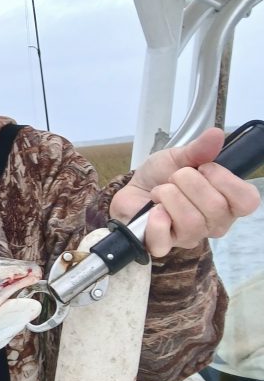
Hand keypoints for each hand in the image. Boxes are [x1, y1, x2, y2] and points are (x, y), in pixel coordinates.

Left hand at [109, 128, 259, 257]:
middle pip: (215, 207)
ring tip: (160, 191)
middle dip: (187, 181)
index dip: (225, 180)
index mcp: (227, 203)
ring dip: (169, 196)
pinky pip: (165, 241)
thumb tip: (216, 134)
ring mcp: (189, 237)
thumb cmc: (161, 176)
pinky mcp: (162, 245)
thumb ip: (199, 150)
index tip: (204, 167)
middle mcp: (214, 224)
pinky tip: (153, 211)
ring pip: (191, 221)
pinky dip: (156, 221)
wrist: (132, 189)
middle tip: (173, 177)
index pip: (247, 201)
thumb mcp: (180, 157)